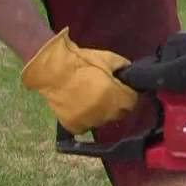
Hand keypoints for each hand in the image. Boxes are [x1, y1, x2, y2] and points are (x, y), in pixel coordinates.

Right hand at [21, 30, 138, 135]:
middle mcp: (104, 112)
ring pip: (102, 121)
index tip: (122, 90)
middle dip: (116, 104)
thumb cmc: (81, 62)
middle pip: (119, 113)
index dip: (128, 94)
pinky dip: (84, 119)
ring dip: (101, 113)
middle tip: (106, 93)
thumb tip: (131, 73)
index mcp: (115, 96)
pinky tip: (80, 108)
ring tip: (90, 100)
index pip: (132, 102)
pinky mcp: (73, 125)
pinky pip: (85, 127)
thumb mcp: (109, 58)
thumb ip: (124, 67)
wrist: (53, 69)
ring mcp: (89, 121)